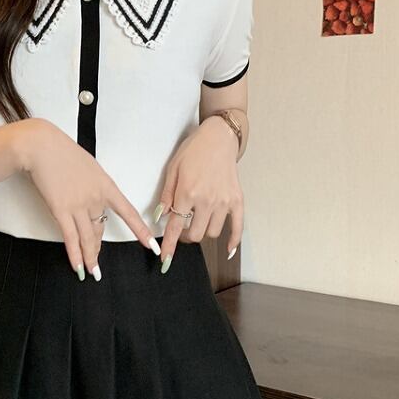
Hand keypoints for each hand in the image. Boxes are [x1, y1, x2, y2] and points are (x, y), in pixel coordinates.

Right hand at [17, 119, 161, 279]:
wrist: (42, 146)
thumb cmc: (62, 152)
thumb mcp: (88, 167)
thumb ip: (93, 186)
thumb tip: (92, 202)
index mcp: (106, 186)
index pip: (129, 213)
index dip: (141, 231)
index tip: (152, 246)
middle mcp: (96, 198)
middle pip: (100, 229)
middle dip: (97, 247)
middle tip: (97, 262)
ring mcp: (79, 205)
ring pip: (88, 237)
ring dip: (90, 257)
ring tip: (91, 272)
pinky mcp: (61, 210)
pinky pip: (71, 238)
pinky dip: (75, 254)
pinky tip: (78, 266)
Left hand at [155, 115, 243, 272]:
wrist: (219, 138)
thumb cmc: (193, 151)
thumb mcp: (172, 170)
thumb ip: (166, 196)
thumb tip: (160, 217)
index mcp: (188, 193)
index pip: (176, 227)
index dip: (170, 246)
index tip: (165, 260)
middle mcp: (207, 201)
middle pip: (195, 234)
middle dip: (186, 236)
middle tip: (182, 227)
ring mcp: (224, 202)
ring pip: (212, 233)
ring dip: (203, 232)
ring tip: (199, 221)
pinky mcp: (237, 200)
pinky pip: (237, 227)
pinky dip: (233, 241)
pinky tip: (228, 251)